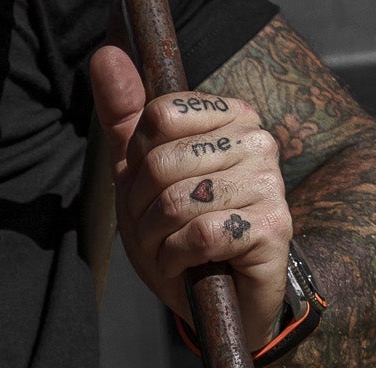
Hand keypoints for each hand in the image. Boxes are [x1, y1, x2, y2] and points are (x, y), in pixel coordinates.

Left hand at [89, 43, 292, 342]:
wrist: (223, 303)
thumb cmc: (183, 240)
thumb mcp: (141, 180)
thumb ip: (123, 120)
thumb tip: (104, 56)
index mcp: (229, 117)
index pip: (157, 116)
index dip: (136, 168)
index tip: (149, 196)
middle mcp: (257, 139)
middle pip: (161, 162)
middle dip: (142, 213)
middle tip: (160, 234)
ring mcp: (269, 182)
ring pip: (177, 201)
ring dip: (158, 242)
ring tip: (174, 252)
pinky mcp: (271, 227)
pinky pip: (198, 234)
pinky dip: (177, 260)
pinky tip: (190, 267)